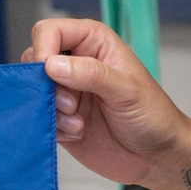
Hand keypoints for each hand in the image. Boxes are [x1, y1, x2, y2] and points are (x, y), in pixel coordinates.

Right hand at [22, 18, 190, 189]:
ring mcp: (66, 91)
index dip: (43, 50)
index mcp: (93, 42)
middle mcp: (76, 62)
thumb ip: (91, 74)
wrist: (157, 158)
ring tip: (78, 122)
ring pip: (33, 91)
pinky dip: (55, 127)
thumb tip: (51, 64)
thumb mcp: (127, 90)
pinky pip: (40, 117)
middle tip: (71, 104)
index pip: (50, 31)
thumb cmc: (153, 115)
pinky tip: (79, 133)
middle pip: (34, 60)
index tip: (49, 74)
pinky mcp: (60, 118)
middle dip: (46, 85)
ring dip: (51, 109)